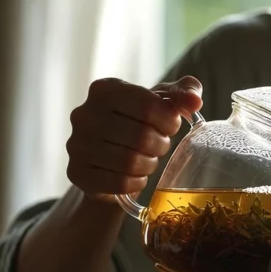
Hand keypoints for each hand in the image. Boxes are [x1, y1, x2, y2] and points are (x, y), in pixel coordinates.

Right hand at [66, 76, 202, 200]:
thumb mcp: (163, 102)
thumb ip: (184, 92)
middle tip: (160, 146)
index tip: (170, 126)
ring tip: (148, 159)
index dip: (169, 121)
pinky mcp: (76, 172)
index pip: (148, 106)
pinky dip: (136, 182)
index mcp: (105, 89)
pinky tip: (136, 175)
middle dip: (160, 145)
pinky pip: (118, 183)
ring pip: (129, 162)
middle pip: (141, 136)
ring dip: (149, 164)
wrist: (109, 156)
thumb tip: (194, 101)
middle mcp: (84, 114)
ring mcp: (76, 144)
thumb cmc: (140, 122)